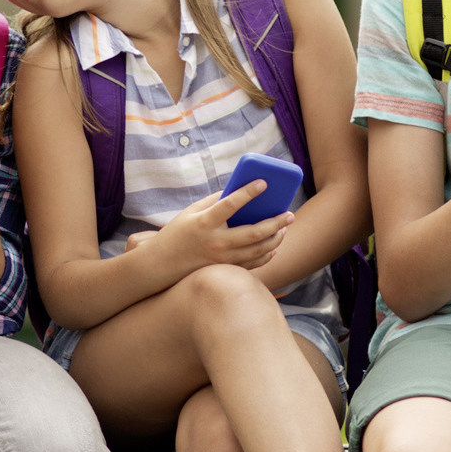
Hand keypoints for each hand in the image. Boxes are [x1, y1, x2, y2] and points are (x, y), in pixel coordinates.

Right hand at [151, 183, 291, 276]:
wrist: (161, 264)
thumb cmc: (176, 233)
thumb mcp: (190, 212)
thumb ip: (214, 201)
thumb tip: (239, 191)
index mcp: (204, 223)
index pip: (230, 204)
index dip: (248, 192)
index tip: (264, 182)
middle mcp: (215, 242)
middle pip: (253, 232)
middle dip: (275, 222)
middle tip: (289, 214)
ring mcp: (221, 259)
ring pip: (257, 250)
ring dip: (275, 238)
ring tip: (284, 227)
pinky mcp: (224, 269)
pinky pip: (252, 264)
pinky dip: (266, 255)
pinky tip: (274, 245)